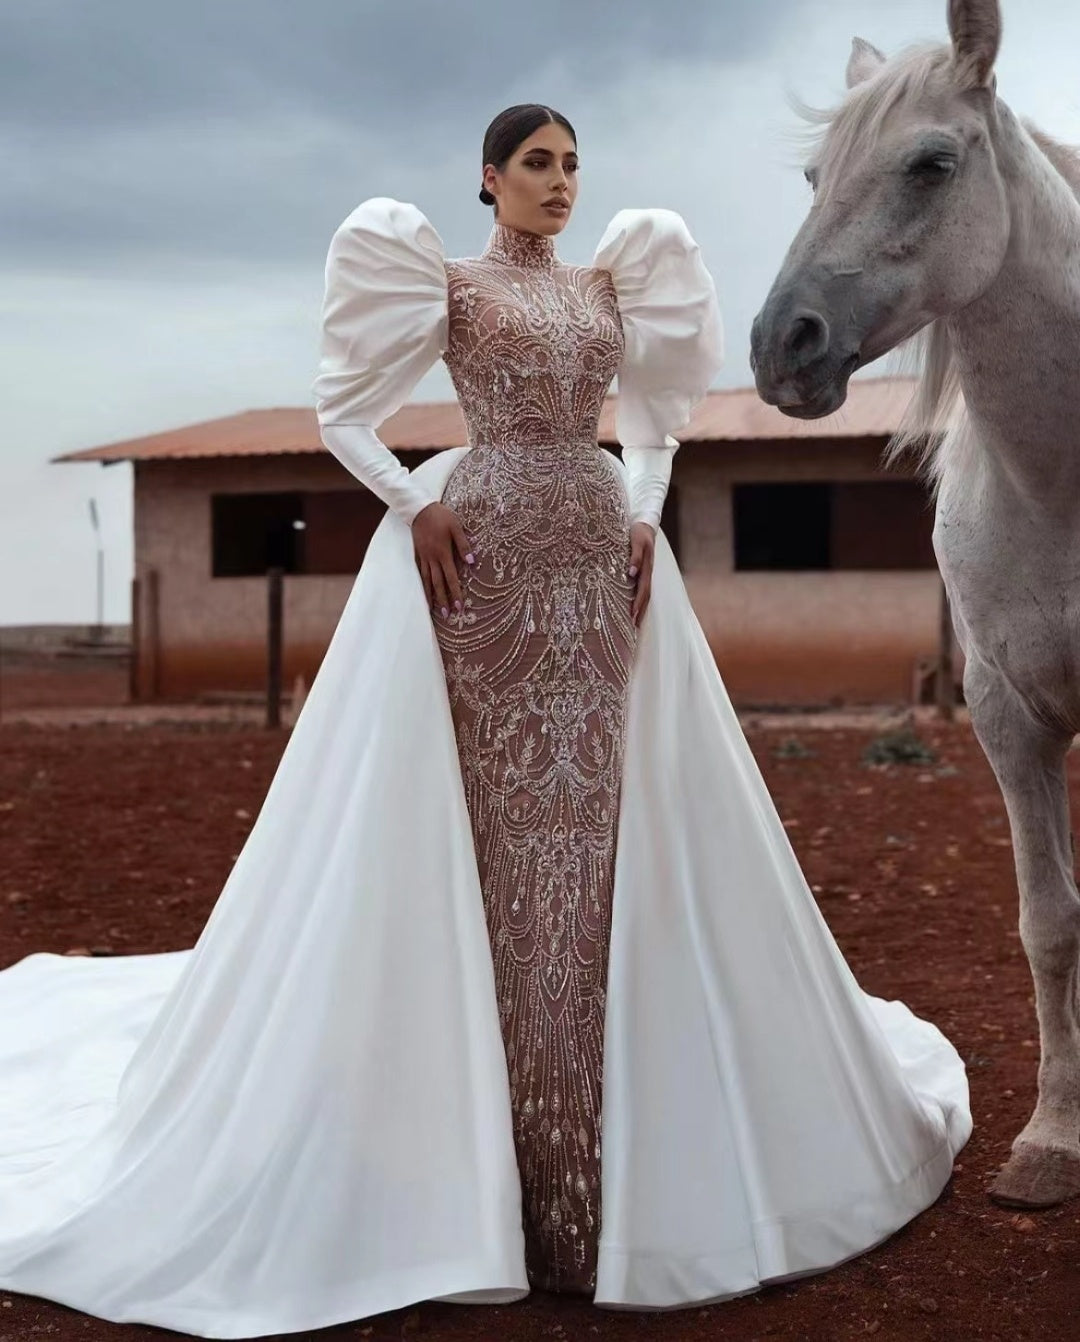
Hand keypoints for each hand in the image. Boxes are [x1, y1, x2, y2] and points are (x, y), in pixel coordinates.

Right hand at [411, 502, 474, 617]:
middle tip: (448, 614)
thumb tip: (472, 562)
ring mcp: (423, 557)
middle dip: (443, 600)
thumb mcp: (456, 527)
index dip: (455, 592)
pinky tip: (424, 591)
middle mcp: (432, 558)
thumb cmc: (441, 516)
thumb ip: (464, 545)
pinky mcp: (418, 554)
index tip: (459, 605)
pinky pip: (419, 572)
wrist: (419, 508)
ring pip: (427, 580)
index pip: (451, 577)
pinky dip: (422, 584)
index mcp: (443, 553)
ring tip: (433, 610)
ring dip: (430, 596)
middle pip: (437, 583)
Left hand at [628, 521, 655, 627]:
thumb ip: (634, 556)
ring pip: (645, 594)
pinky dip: (639, 599)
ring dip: (641, 608)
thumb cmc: (638, 531)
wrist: (645, 523)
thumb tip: (631, 574)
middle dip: (640, 612)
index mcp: (646, 567)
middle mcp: (647, 572)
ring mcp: (646, 572)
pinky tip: (634, 607)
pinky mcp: (643, 570)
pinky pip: (642, 588)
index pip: (643, 589)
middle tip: (633, 627)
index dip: (638, 603)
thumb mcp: (636, 540)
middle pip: (646, 596)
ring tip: (635, 623)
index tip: (632, 616)